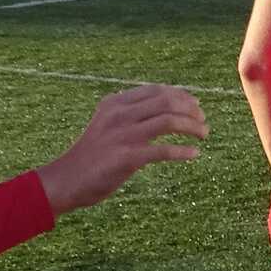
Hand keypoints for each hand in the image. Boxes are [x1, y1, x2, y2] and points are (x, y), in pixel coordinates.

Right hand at [37, 86, 206, 214]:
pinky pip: (163, 151)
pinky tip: (194, 154)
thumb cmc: (94, 154)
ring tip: (204, 134)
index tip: (196, 106)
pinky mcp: (126, 158)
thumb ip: (132, 114)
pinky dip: (183, 151)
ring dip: (193, 127)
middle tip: (203, 122)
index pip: (157, 91)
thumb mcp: (108, 124)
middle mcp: (119, 115)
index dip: (182, 96)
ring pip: (169, 121)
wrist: (67, 179)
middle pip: (167, 102)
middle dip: (192, 110)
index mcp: (115, 103)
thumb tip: (169, 107)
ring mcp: (122, 135)